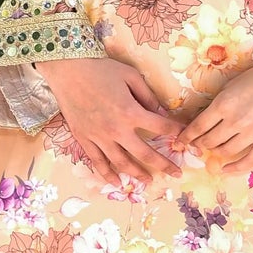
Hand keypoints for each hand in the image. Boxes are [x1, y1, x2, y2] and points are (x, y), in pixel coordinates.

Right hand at [35, 56, 182, 182]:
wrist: (68, 70)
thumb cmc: (101, 69)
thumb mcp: (131, 76)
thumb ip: (148, 96)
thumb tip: (161, 113)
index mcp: (131, 112)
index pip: (161, 126)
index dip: (176, 132)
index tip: (185, 137)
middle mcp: (117, 130)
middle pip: (145, 153)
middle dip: (164, 165)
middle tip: (176, 174)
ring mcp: (99, 137)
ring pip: (122, 163)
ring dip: (137, 174)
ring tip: (149, 181)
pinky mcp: (84, 139)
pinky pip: (97, 162)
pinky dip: (107, 174)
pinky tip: (117, 183)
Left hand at [176, 15, 252, 172]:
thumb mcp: (231, 85)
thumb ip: (217, 104)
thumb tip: (202, 121)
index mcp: (223, 105)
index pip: (198, 127)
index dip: (187, 136)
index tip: (182, 140)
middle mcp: (235, 121)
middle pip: (209, 141)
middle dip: (200, 144)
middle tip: (198, 144)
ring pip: (225, 152)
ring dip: (215, 153)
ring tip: (213, 151)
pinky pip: (249, 162)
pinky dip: (234, 169)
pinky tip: (225, 170)